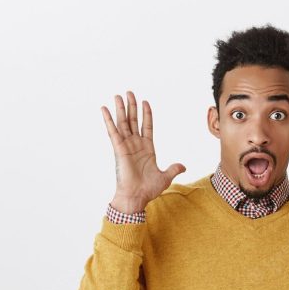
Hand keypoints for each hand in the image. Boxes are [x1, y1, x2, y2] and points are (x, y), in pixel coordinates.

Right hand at [101, 91, 185, 211]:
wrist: (137, 197)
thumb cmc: (148, 189)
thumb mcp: (165, 177)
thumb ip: (173, 169)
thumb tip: (183, 166)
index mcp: (147, 148)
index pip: (147, 126)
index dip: (146, 114)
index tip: (145, 102)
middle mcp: (135, 145)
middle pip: (133, 121)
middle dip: (132, 107)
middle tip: (129, 92)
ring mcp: (126, 146)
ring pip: (123, 123)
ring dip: (121, 109)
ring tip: (118, 95)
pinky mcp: (118, 149)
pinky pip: (112, 132)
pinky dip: (108, 120)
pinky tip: (104, 109)